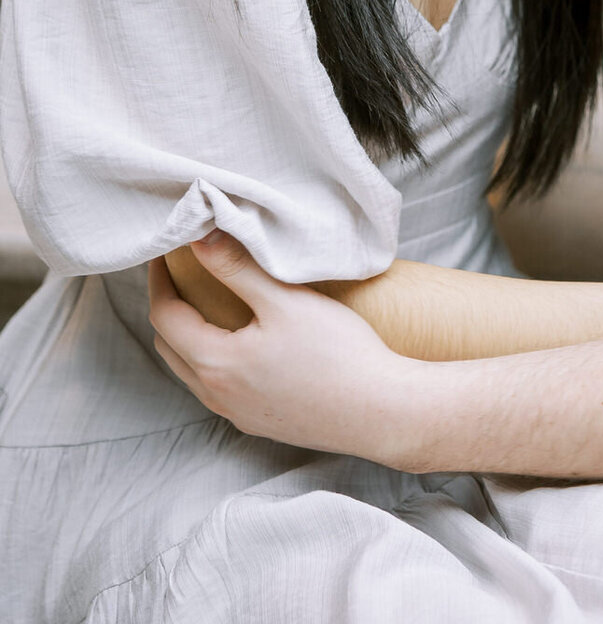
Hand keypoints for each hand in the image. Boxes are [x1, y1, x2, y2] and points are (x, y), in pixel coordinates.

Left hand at [149, 231, 423, 464]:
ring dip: (190, 338)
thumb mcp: (285, 301)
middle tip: (182, 275)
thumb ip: (237, 268)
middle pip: (171, 349)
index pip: (166, 317)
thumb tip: (199, 239)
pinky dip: (215, 361)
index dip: (160, 282)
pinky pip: (220, 390)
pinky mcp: (263, 424)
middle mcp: (218, 396)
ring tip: (208, 305)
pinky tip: (243, 345)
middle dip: (170, 309)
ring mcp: (239, 415)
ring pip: (194, 374)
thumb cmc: (336, 353)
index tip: (165, 254)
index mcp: (216, 364)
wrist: (381, 411)